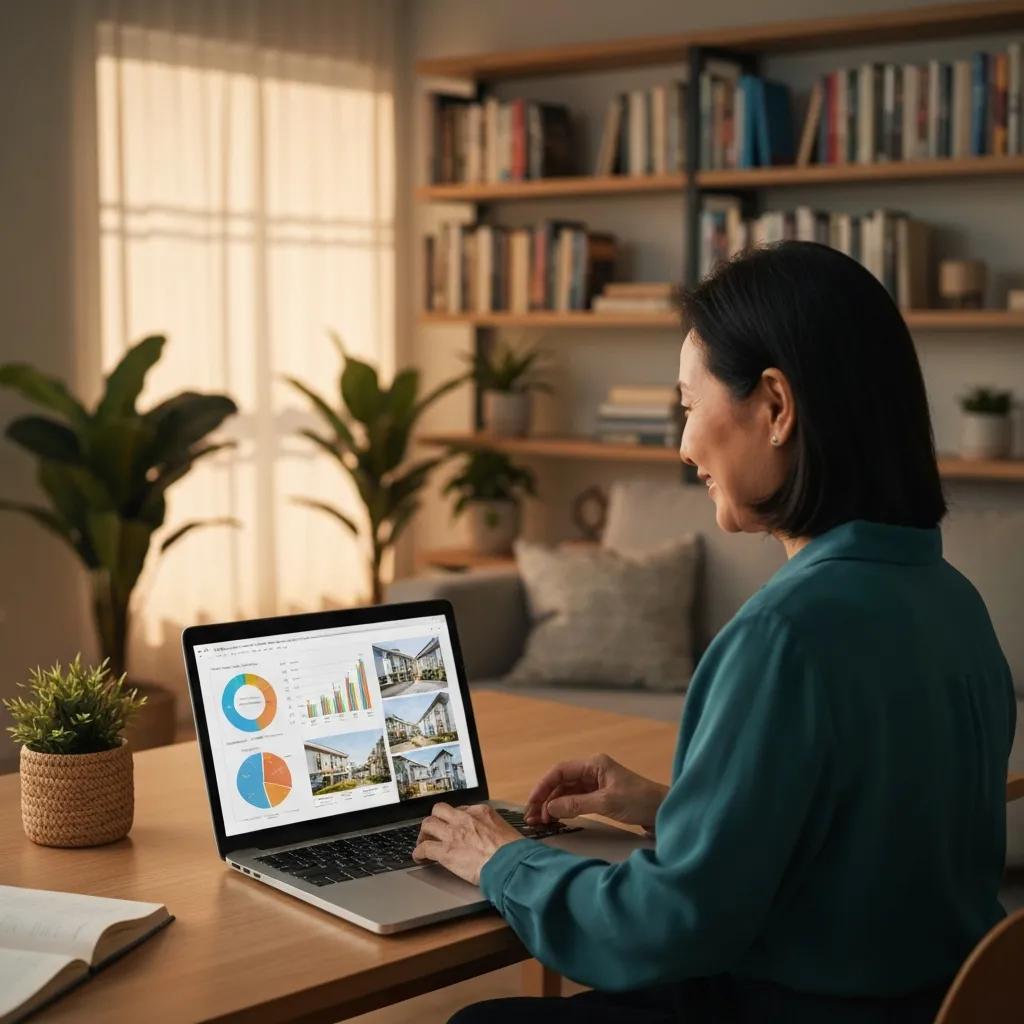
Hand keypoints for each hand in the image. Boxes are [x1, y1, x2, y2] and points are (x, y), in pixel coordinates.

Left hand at [413, 802, 521, 884]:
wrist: (510, 864)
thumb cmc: (514, 852)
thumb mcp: (507, 831)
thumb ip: (495, 829)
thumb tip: (495, 837)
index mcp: (481, 812)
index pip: (460, 809)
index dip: (454, 818)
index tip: (453, 825)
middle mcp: (464, 819)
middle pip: (439, 810)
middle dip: (435, 820)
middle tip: (434, 830)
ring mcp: (453, 834)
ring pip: (428, 824)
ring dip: (424, 834)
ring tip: (423, 842)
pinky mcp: (445, 852)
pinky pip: (424, 848)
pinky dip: (418, 853)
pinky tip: (419, 858)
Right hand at [524, 754, 667, 830]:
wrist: (665, 811)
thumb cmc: (639, 801)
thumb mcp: (606, 803)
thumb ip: (576, 804)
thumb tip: (549, 809)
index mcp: (594, 764)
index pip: (560, 771)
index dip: (543, 787)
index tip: (532, 804)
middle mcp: (593, 770)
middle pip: (561, 781)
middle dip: (545, 798)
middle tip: (532, 818)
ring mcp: (596, 783)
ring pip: (567, 791)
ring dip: (553, 805)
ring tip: (541, 822)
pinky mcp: (601, 796)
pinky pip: (576, 800)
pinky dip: (565, 809)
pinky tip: (557, 819)